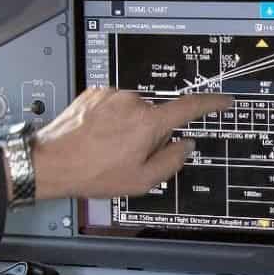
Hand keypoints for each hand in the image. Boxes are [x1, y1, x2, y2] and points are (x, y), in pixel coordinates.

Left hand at [29, 87, 230, 199]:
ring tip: (107, 148)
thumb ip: (171, 162)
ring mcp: (111, 95)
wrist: (51, 161)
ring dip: (128, 127)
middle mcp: (132, 101)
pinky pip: (114, 105)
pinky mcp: (95, 93)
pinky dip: (111, 120)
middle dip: (151, 134)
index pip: (190, 107)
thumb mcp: (141, 181)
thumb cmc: (92, 172)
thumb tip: (184, 146)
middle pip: (156, 116)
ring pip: (134, 111)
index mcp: (149, 122)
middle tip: (130, 156)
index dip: (211, 103)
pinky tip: (97, 137)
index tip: (223, 100)